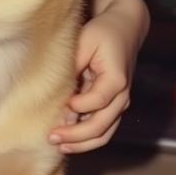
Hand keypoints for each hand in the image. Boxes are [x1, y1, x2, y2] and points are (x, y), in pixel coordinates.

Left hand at [50, 10, 137, 154]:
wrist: (124, 29)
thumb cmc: (102, 33)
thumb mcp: (85, 42)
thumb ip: (73, 66)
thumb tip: (58, 93)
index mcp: (116, 79)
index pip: (97, 101)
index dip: (78, 107)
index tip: (63, 104)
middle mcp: (122, 96)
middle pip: (101, 125)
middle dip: (75, 136)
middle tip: (51, 137)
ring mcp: (119, 104)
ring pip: (103, 134)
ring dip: (81, 143)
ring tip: (58, 145)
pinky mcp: (113, 107)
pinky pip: (102, 129)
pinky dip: (86, 138)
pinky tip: (67, 140)